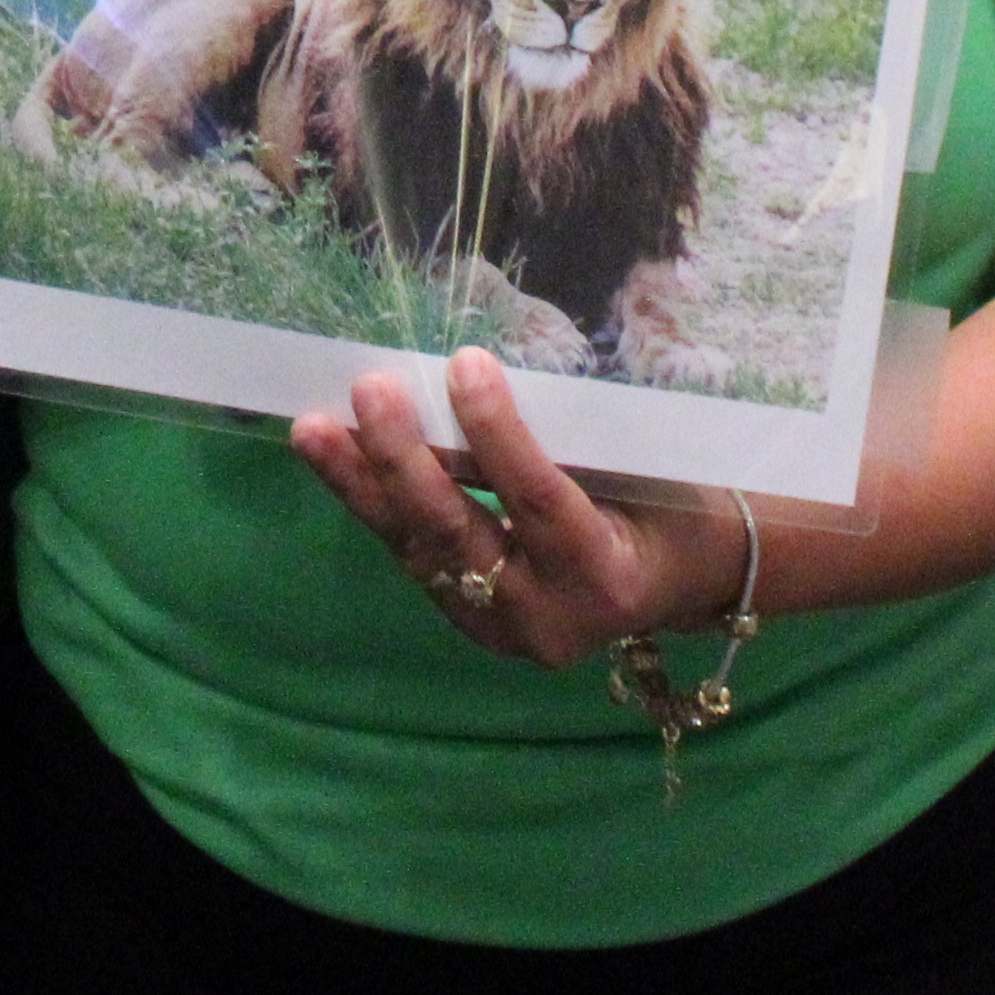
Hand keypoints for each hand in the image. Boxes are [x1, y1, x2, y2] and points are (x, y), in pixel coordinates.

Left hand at [293, 349, 763, 667]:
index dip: (498, 433)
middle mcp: (547, 619)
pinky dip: (373, 504)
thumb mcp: (641, 468)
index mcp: (605, 576)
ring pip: (419, 552)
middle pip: (458, 536)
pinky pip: (416, 558)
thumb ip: (567, 439)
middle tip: (370, 389)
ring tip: (312, 429)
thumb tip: (473, 373)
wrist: (682, 579)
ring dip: (361, 485)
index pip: (538, 500)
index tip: (465, 363)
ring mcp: (502, 630)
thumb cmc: (670, 502)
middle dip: (404, 461)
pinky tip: (335, 457)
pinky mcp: (470, 624)